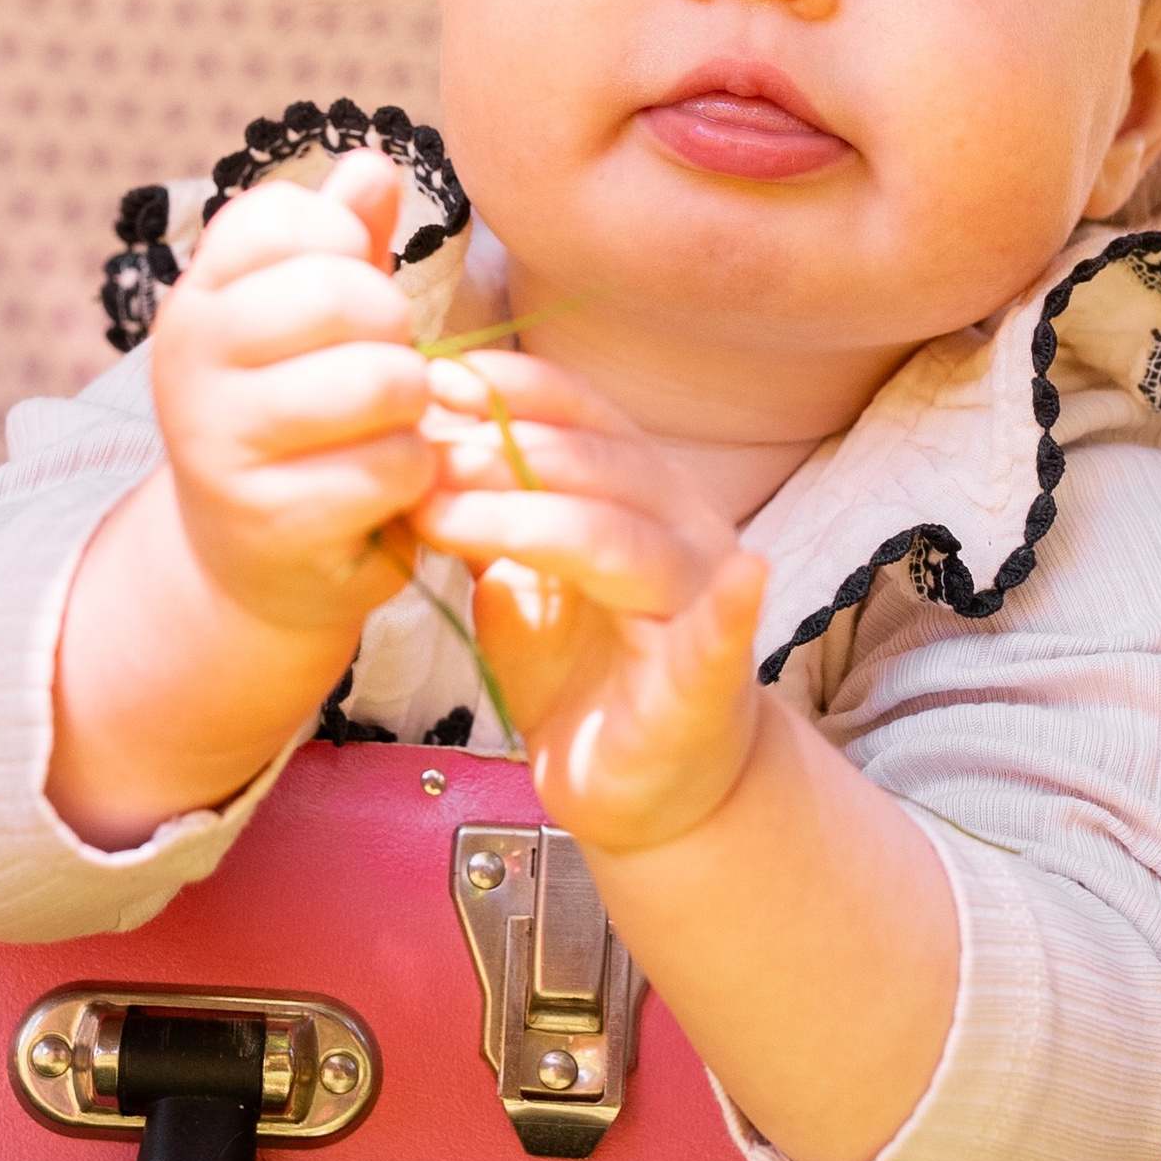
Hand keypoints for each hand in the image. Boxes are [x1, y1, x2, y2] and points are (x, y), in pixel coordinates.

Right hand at [148, 151, 434, 644]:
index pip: (283, 216)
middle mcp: (189, 358)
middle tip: (387, 366)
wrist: (252, 559)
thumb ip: (346, 236)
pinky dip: (414, 476)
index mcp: (200, 294)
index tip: (350, 292)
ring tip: (390, 424)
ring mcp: (220, 441)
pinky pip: (391, 466)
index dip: (348, 246)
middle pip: (338, 293)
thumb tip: (373, 164)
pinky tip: (385, 487)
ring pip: (376, 381)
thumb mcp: (318, 318)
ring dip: (412, 406)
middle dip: (396, 329)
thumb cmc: (301, 414)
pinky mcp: (269, 519)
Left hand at [412, 355, 768, 853]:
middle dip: (496, 452)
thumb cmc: (580, 669)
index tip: (435, 375)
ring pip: (619, 541)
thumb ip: (482, 515)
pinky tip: (746, 580)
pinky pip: (722, 642)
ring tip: (442, 514)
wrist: (644, 785)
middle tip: (415, 454)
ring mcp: (700, 601)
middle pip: (593, 467)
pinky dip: (731, 613)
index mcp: (638, 489)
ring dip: (528, 520)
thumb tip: (413, 442)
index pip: (582, 414)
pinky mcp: (708, 684)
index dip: (512, 390)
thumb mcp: (514, 578)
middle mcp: (681, 525)